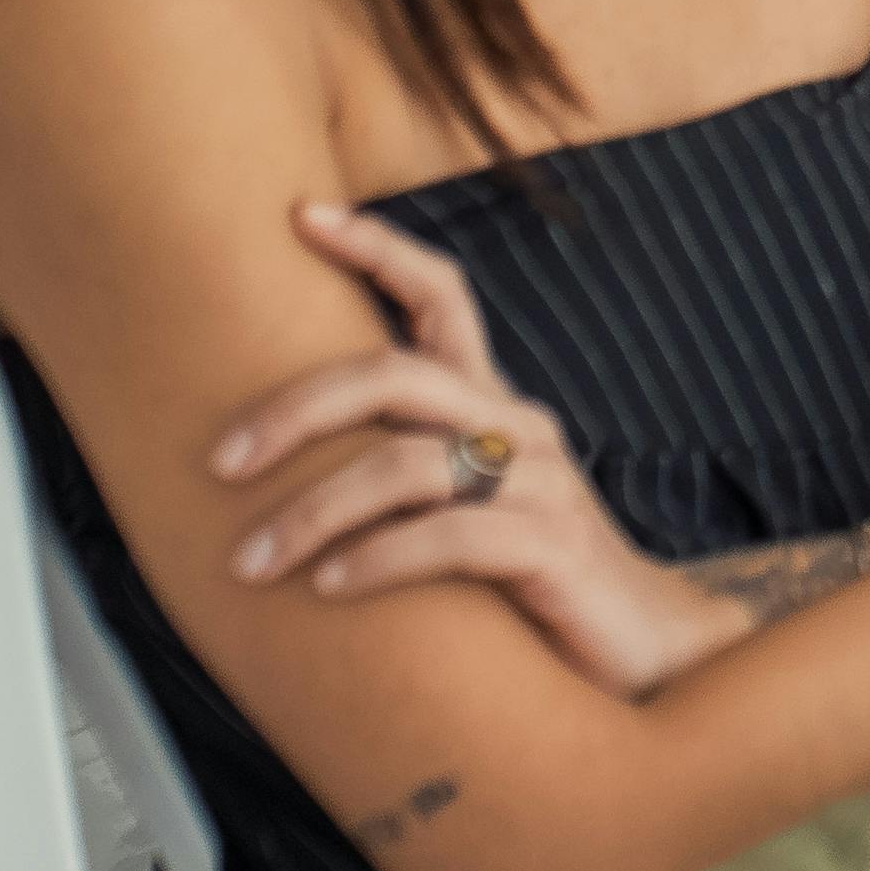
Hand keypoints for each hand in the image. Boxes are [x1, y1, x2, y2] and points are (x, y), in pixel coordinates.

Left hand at [221, 205, 747, 697]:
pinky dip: (377, 560)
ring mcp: (542, 484)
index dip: (376, 249)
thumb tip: (270, 470)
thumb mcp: (467, 510)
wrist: (647, 654)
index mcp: (493, 408)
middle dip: (294, 410)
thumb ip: (403, 477)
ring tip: (251, 564)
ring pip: (407, 464)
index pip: (441, 296)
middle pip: (395, 375)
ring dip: (313, 513)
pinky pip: (451, 538)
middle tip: (222, 463)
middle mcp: (519, 428)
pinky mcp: (555, 548)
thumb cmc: (532, 584)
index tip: (302, 216)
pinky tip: (330, 589)